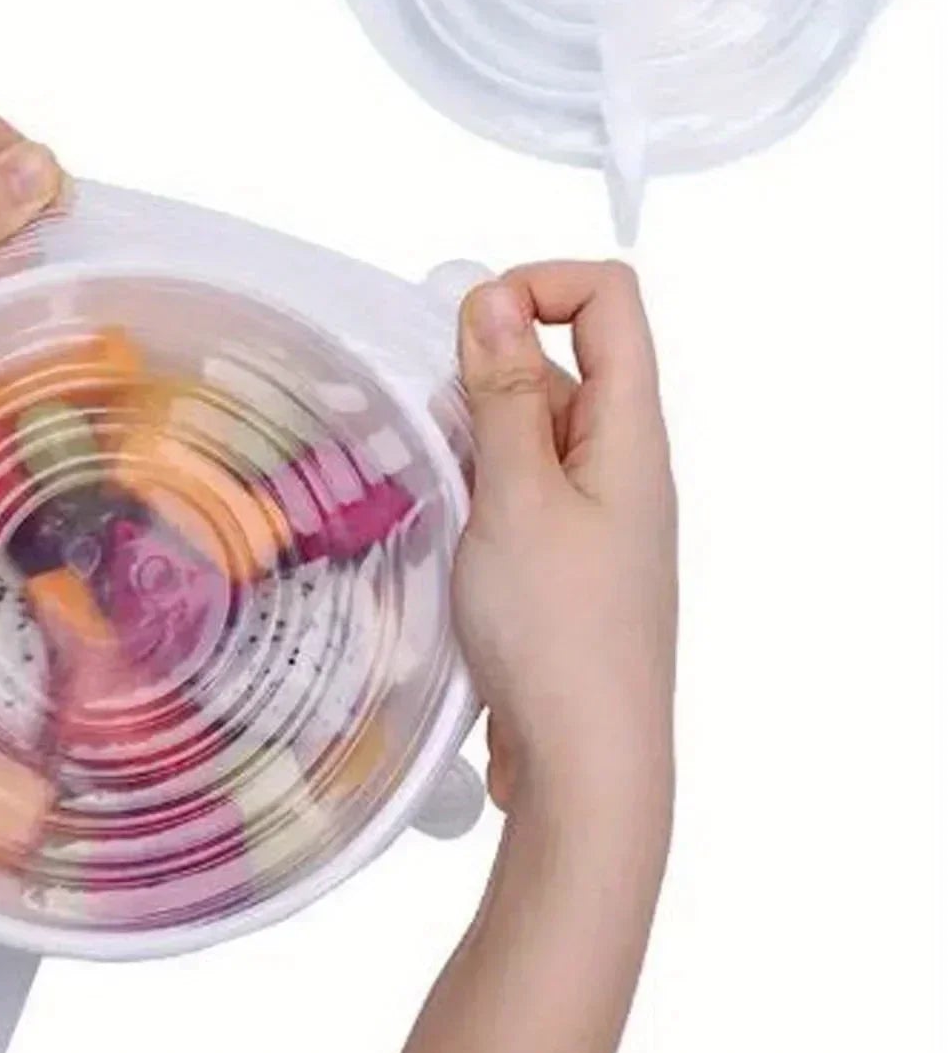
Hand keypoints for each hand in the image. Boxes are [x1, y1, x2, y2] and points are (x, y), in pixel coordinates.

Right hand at [454, 261, 677, 825]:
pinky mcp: (562, 557)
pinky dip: (474, 484)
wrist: (586, 767)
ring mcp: (592, 512)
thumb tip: (494, 293)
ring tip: (423, 481)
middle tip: (426, 426)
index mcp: (628, 432)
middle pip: (560, 360)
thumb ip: (505, 392)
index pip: (609, 299)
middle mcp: (619, 462)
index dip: (539, 285)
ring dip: (470, 433)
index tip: (468, 331)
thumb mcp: (518, 496)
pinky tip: (435, 522)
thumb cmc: (558, 633)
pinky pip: (518, 487)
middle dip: (482, 370)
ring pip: (529, 428)